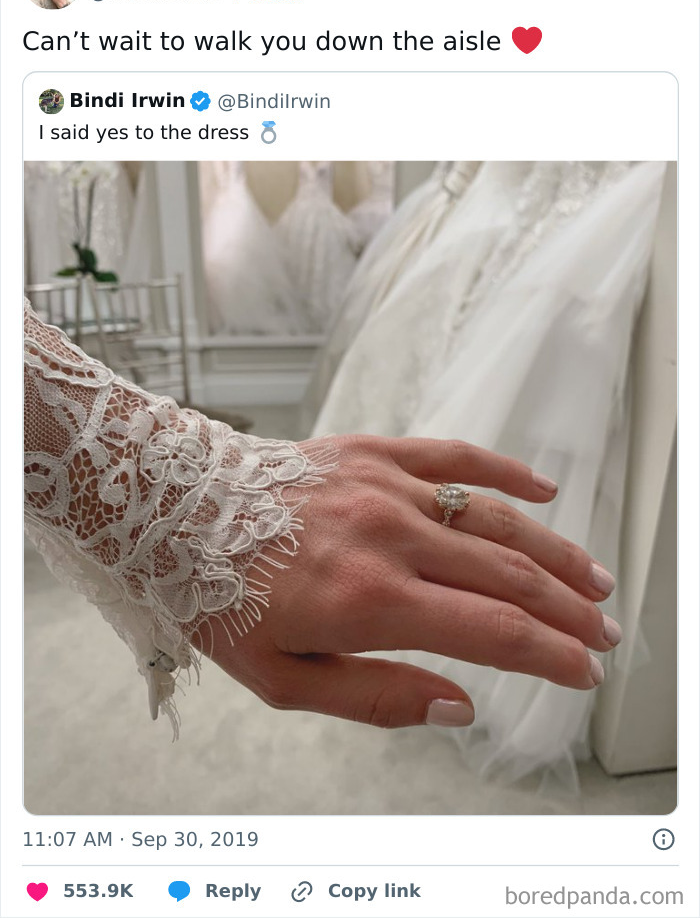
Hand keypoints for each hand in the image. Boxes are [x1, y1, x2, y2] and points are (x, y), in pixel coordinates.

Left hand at [196, 434, 618, 728]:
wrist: (172, 508)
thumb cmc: (218, 597)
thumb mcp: (283, 679)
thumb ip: (377, 698)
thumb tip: (459, 707)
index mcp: (369, 602)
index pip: (494, 632)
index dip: (551, 655)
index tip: (582, 671)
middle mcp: (389, 539)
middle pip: (510, 575)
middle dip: (567, 610)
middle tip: (602, 632)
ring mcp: (385, 488)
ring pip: (495, 519)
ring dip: (554, 550)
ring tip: (593, 578)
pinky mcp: (372, 452)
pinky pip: (454, 457)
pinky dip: (505, 473)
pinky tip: (543, 488)